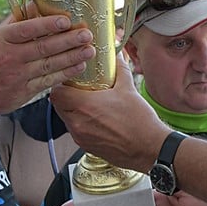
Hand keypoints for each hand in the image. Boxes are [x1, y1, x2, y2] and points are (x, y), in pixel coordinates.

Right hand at [0, 14, 95, 117]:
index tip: (66, 20)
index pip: (26, 29)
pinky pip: (48, 81)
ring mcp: (17, 76)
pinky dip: (65, 74)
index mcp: (1, 39)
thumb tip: (34, 4)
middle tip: (87, 34)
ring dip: (72, 57)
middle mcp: (9, 57)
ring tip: (90, 50)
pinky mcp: (24, 93)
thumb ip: (15, 22)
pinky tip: (79, 67)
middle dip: (68, 41)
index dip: (47, 25)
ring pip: (49, 65)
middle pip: (43, 47)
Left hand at [51, 55, 168, 171]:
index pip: (56, 93)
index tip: (71, 82)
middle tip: (79, 91)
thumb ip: (119, 69)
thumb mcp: (129, 89)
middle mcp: (78, 123)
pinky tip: (97, 120)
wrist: (149, 148)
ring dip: (73, 111)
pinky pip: (76, 132)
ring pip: (67, 120)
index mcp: (85, 106)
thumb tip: (116, 57)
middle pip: (59, 106)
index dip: (61, 86)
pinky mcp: (86, 147)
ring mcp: (81, 137)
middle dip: (66, 98)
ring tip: (90, 106)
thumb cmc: (140, 123)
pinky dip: (81, 124)